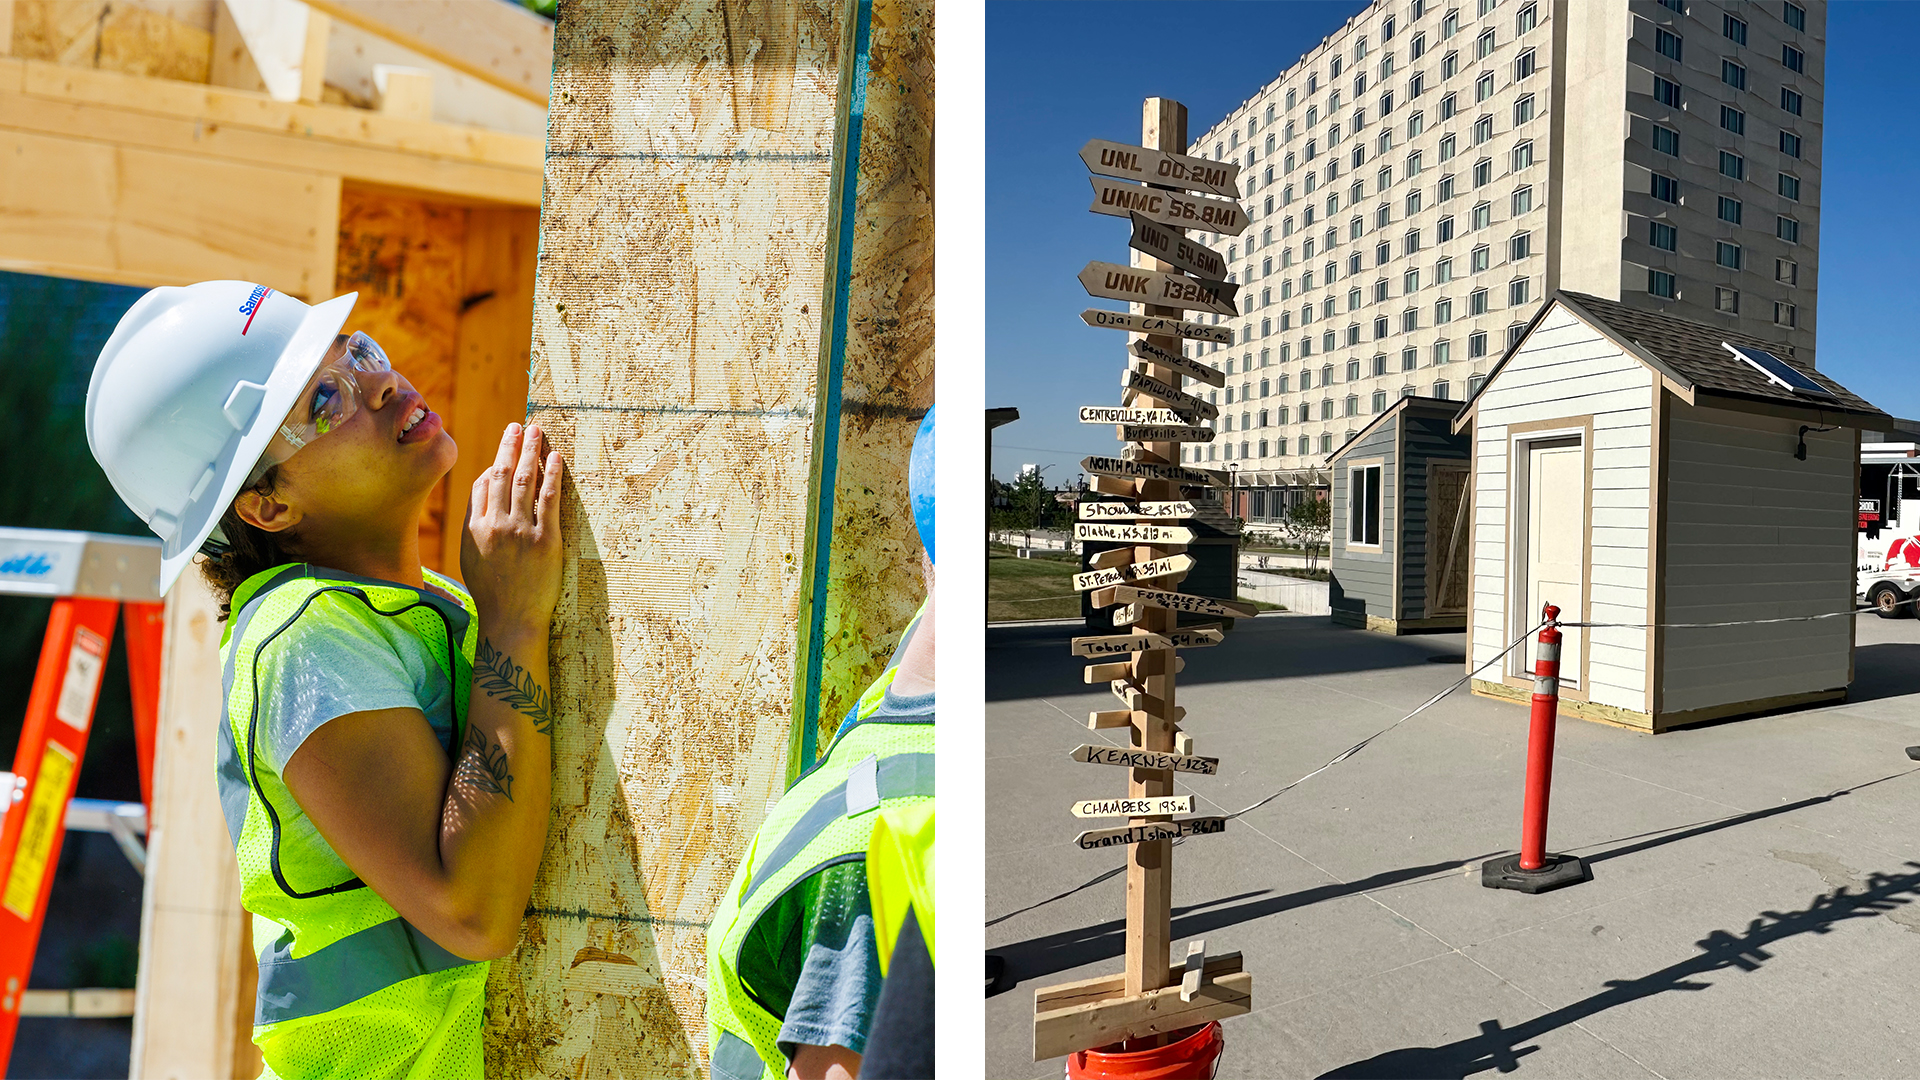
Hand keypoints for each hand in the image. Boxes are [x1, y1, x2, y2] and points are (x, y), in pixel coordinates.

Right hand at [461, 422, 563, 634]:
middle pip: (503, 475)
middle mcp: (495, 525)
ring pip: (526, 481)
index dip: (495, 464)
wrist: (512, 620)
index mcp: (475, 529)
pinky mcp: (546, 541)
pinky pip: (549, 499)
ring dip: (531, 451)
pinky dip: (552, 474)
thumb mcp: (472, 556)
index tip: (505, 448)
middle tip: (518, 426)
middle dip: (510, 446)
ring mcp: (520, 532)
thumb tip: (484, 492)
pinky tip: (556, 457)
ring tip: (537, 432)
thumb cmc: (493, 591)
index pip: (483, 485)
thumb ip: (475, 523)